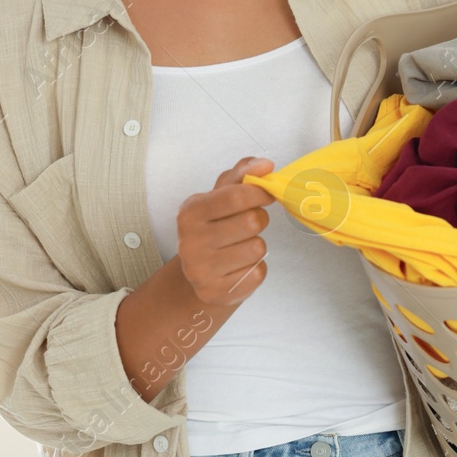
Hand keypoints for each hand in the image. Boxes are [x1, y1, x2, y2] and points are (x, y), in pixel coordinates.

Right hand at [176, 156, 276, 306]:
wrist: (200, 273)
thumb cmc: (215, 225)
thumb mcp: (222, 194)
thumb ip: (244, 173)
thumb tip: (266, 164)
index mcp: (190, 212)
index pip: (236, 195)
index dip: (259, 192)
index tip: (266, 194)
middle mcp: (190, 242)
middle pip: (252, 222)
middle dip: (258, 220)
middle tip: (248, 224)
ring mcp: (201, 271)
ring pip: (258, 249)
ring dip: (256, 246)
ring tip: (239, 246)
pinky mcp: (216, 292)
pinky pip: (257, 273)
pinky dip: (255, 269)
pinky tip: (238, 267)